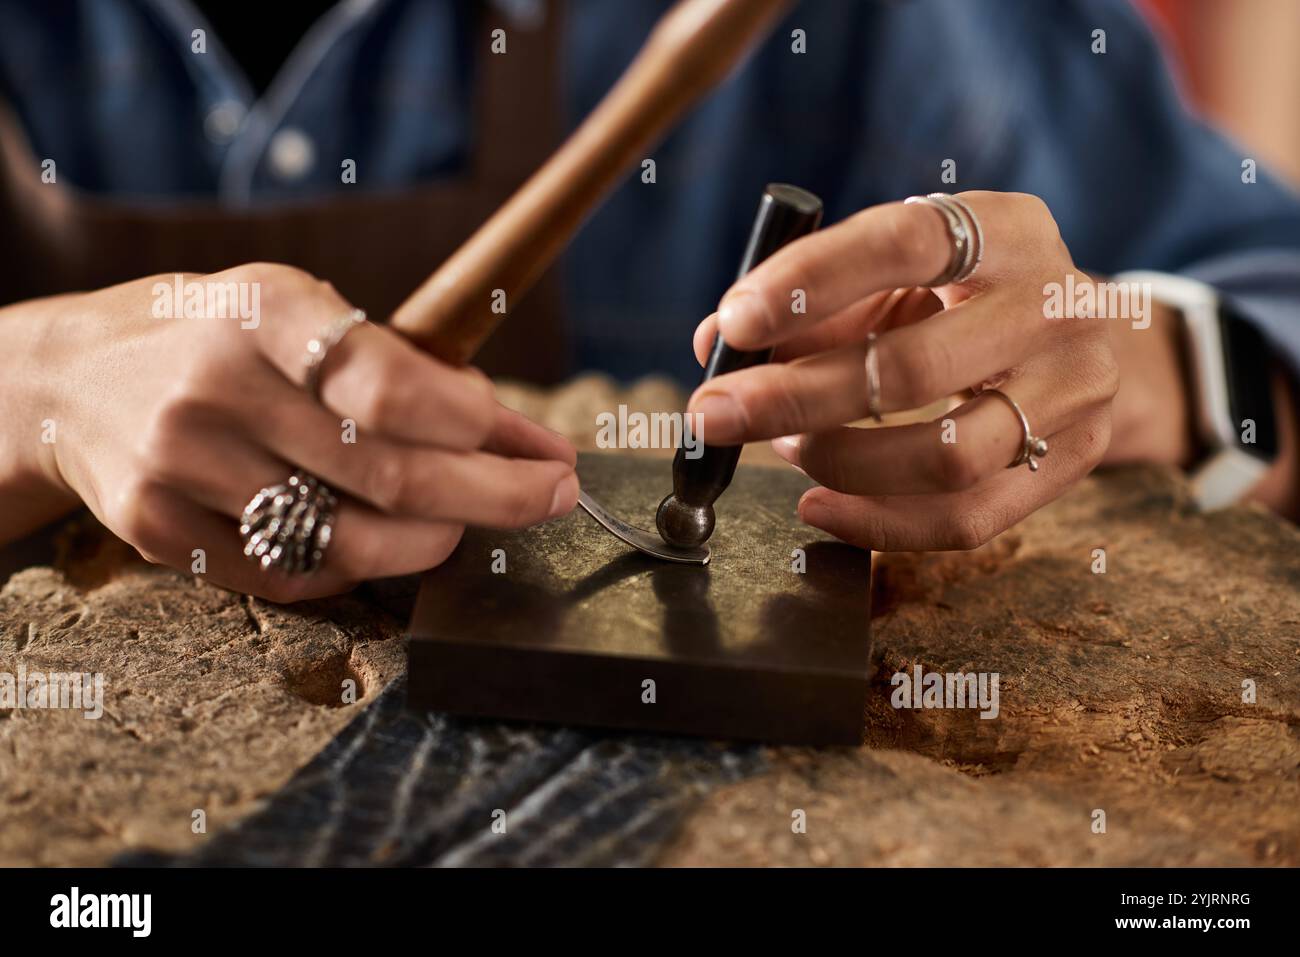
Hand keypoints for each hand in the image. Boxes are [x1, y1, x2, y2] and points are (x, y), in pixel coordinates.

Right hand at [12, 263, 577, 600]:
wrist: (73, 379)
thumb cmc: (219, 337)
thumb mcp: (300, 311)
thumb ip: (401, 365)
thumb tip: (512, 433)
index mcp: (264, 309)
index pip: (393, 386)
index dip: (483, 431)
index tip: (543, 449)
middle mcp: (216, 387)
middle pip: (389, 475)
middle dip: (496, 496)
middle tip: (553, 497)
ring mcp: (180, 465)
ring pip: (348, 541)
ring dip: (436, 541)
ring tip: (467, 522)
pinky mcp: (160, 529)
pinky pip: (294, 575)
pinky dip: (359, 568)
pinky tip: (387, 541)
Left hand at [687, 191, 1119, 550]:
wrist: (1081, 337)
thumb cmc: (961, 298)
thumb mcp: (898, 276)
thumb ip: (812, 302)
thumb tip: (716, 343)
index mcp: (1008, 229)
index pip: (906, 242)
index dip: (813, 282)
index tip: (735, 323)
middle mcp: (1057, 304)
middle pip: (915, 368)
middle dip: (796, 398)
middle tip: (716, 414)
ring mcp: (1077, 389)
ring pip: (947, 456)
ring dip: (841, 462)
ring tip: (786, 448)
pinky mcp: (1075, 461)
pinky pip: (969, 519)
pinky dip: (879, 523)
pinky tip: (818, 504)